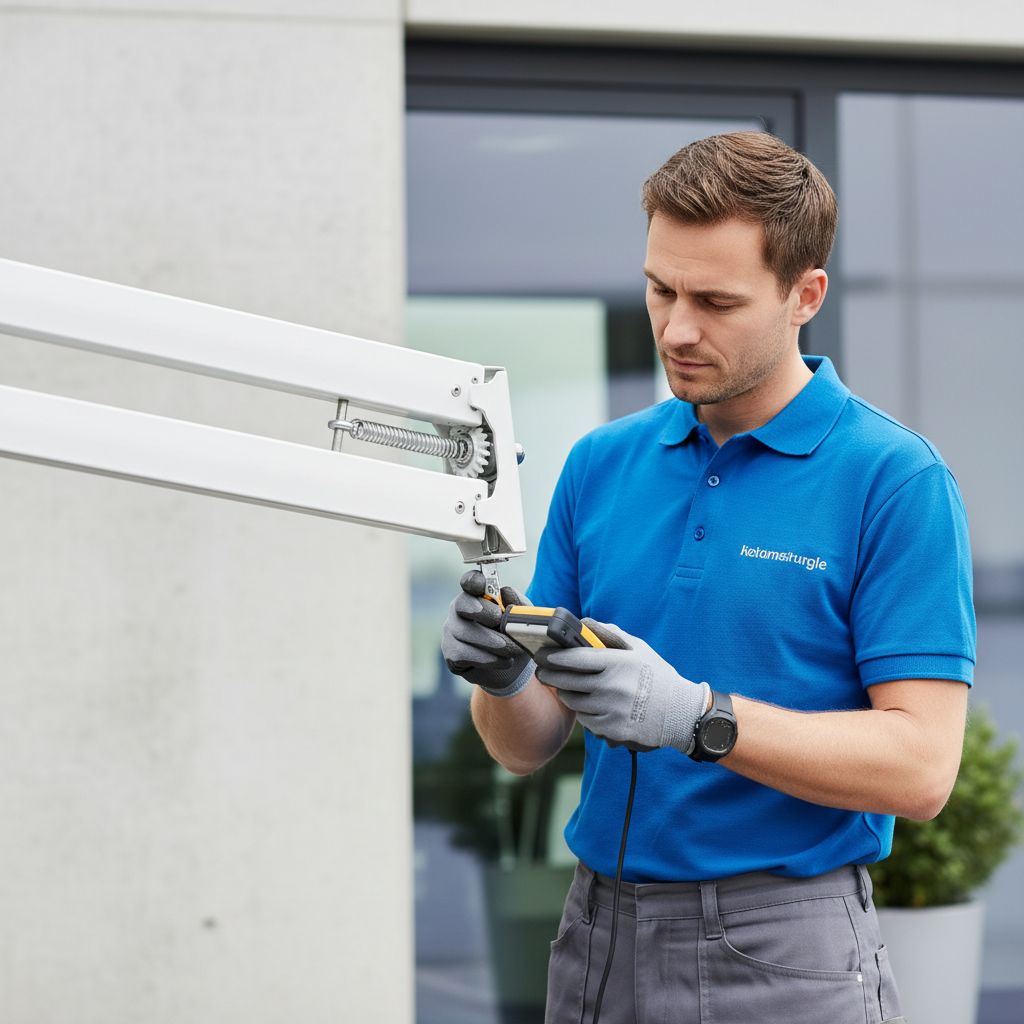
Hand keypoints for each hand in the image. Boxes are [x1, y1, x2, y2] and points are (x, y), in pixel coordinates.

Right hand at [441, 570, 534, 696]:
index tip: (482, 584)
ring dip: (492, 642)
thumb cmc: (514, 635)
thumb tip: (506, 592)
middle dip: (483, 612)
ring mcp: (452, 631)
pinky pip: (464, 653)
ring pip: (464, 632)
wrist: (514, 667)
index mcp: (478, 595)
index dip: (473, 580)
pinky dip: (487, 658)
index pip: (469, 582)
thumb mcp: (522, 619)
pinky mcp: (451, 653)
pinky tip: (503, 661)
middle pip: (462, 604)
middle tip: (499, 620)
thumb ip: (517, 605)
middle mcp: (459, 610)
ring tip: (512, 649)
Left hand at [536, 619, 709, 752]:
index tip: (543, 655)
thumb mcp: (639, 649)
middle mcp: (613, 686)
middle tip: (542, 672)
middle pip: (568, 681)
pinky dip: (581, 712)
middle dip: (549, 675)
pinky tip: (584, 705)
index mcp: (618, 663)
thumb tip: (585, 623)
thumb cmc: (657, 676)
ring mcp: (612, 710)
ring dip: (564, 694)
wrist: (679, 713)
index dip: (555, 656)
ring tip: (563, 688)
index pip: (576, 658)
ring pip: (573, 702)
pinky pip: (586, 720)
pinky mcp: (613, 730)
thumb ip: (611, 634)